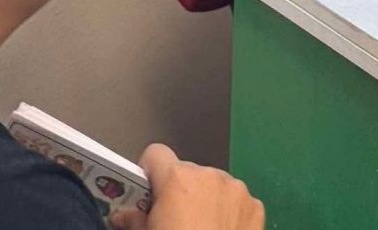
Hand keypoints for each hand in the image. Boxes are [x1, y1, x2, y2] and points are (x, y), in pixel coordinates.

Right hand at [112, 146, 262, 229]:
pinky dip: (229, 212)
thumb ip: (134, 220)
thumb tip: (122, 215)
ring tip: (201, 228)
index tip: (149, 193)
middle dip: (179, 190)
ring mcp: (236, 188)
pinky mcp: (255, 205)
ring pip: (213, 184)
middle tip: (175, 219)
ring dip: (205, 199)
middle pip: (187, 172)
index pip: (155, 154)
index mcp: (176, 178)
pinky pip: (235, 200)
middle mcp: (208, 175)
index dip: (149, 172)